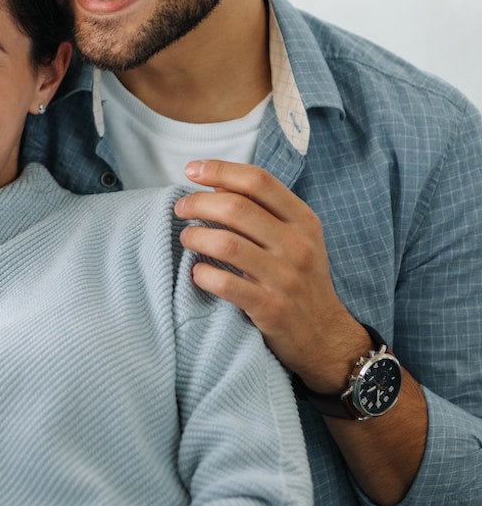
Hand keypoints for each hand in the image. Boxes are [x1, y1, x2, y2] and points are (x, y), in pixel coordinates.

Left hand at [174, 160, 370, 389]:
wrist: (325, 335)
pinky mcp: (271, 308)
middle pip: (236, 208)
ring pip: (227, 244)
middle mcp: (297, 245)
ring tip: (186, 238)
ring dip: (195, 237)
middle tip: (180, 208)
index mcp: (303, 220)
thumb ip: (262, 210)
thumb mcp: (295, 238)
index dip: (220, 169)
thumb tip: (215, 184)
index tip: (192, 169)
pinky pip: (225, 284)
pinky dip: (203, 275)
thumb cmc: (301, 279)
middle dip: (198, 203)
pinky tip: (198, 273)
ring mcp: (285, 278)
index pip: (258, 181)